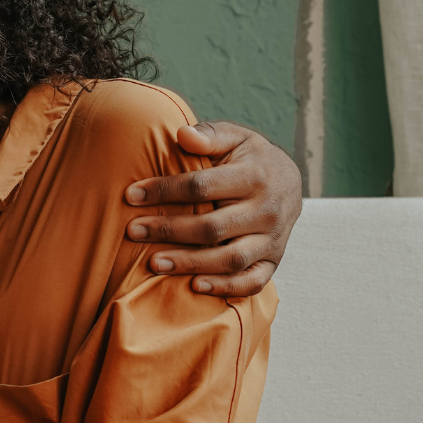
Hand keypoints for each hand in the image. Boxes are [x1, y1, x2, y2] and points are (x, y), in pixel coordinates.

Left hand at [123, 121, 302, 297]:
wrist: (291, 181)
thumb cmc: (250, 158)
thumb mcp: (235, 137)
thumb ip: (209, 135)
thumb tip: (182, 135)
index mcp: (256, 175)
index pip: (202, 186)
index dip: (164, 191)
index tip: (131, 195)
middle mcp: (268, 210)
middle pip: (212, 227)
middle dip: (169, 230)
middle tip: (133, 231)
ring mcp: (273, 239)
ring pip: (230, 259)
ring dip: (190, 264)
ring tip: (154, 263)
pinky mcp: (274, 260)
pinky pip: (252, 281)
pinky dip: (225, 288)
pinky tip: (195, 286)